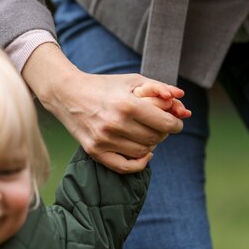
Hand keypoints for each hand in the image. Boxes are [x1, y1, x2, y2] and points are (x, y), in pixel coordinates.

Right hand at [23, 44, 189, 172]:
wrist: (67, 94)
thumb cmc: (104, 85)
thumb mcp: (132, 81)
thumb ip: (159, 88)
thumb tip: (181, 97)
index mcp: (127, 104)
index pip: (165, 123)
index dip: (176, 124)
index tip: (176, 122)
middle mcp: (115, 124)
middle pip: (155, 138)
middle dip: (163, 132)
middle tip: (160, 126)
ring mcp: (104, 140)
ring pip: (143, 152)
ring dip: (151, 145)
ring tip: (147, 134)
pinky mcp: (94, 151)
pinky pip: (125, 167)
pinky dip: (139, 164)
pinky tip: (144, 154)